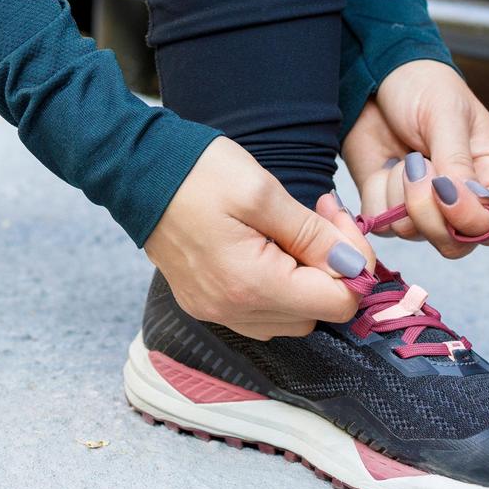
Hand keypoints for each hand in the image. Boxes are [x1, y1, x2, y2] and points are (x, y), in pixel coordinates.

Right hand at [145, 137, 375, 339]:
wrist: (134, 171)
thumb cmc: (196, 173)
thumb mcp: (262, 192)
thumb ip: (313, 235)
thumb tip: (354, 265)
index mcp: (252, 286)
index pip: (339, 302)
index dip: (352, 261)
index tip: (335, 218)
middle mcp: (234, 311)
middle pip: (316, 313)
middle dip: (330, 268)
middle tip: (317, 218)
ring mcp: (216, 311)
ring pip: (290, 317)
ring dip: (305, 278)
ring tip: (290, 230)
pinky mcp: (204, 302)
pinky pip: (260, 312)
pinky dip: (277, 285)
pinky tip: (268, 247)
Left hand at [341, 60, 488, 257]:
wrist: (375, 74)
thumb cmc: (423, 86)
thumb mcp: (446, 115)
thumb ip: (456, 161)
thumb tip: (459, 200)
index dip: (470, 222)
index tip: (444, 191)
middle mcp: (462, 200)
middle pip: (455, 243)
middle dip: (429, 213)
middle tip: (415, 167)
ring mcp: (424, 206)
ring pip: (414, 234)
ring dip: (401, 196)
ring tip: (404, 157)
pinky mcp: (389, 204)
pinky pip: (382, 224)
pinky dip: (377, 197)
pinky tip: (384, 166)